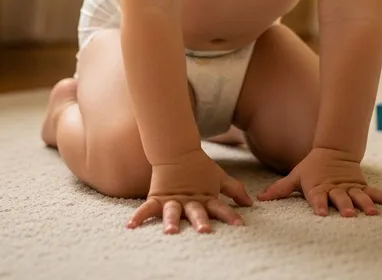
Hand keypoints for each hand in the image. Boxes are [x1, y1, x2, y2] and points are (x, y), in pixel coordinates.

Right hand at [127, 149, 252, 233]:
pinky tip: (131, 226)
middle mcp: (190, 201)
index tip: (240, 224)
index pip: (220, 207)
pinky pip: (147, 208)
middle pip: (196, 211)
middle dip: (200, 221)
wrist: (176, 149)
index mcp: (205, 197)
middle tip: (204, 230)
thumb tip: (250, 203)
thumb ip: (234, 189)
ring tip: (171, 231)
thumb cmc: (200, 167)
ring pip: (173, 211)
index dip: (230, 214)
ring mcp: (173, 199)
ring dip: (172, 221)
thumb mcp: (219, 177)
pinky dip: (139, 216)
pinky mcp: (157, 197)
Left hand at [257, 147, 381, 216]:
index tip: (321, 214)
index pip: (317, 197)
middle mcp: (335, 188)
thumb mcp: (296, 175)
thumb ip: (280, 189)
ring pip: (358, 196)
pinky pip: (374, 192)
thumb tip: (260, 198)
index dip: (319, 205)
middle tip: (348, 215)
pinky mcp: (361, 185)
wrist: (334, 149)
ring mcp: (349, 187)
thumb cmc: (312, 167)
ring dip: (365, 204)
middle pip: (340, 198)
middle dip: (344, 206)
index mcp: (318, 187)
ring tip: (372, 213)